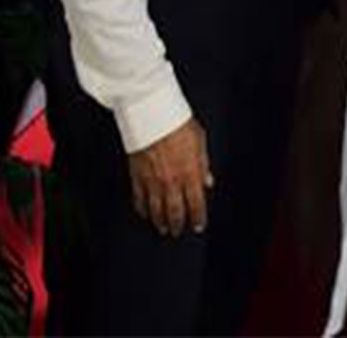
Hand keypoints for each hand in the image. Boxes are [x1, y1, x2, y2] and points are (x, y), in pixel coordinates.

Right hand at [128, 117, 211, 238]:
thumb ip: (204, 164)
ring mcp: (153, 181)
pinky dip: (142, 209)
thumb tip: (208, 181)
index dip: (198, 217)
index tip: (199, 225)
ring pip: (156, 209)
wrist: (153, 115)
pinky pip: (139, 199)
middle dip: (178, 224)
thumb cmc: (178, 124)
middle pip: (175, 211)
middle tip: (179, 231)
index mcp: (190, 173)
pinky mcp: (137, 176)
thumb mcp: (200, 141)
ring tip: (163, 228)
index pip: (196, 203)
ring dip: (160, 221)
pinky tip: (145, 214)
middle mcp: (172, 181)